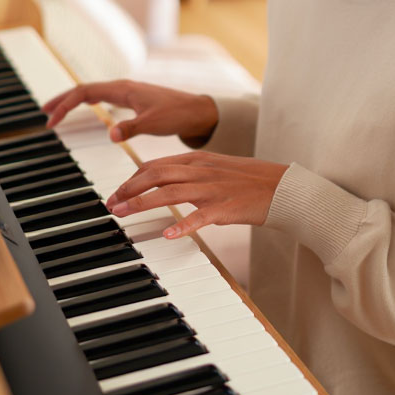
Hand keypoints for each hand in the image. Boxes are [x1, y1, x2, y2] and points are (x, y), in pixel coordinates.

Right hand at [43, 80, 218, 143]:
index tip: (52, 120)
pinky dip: (87, 104)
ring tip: (57, 111)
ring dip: (73, 101)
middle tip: (44, 112)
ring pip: (92, 93)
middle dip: (62, 100)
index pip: (85, 92)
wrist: (197, 111)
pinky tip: (84, 111)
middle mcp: (122, 88)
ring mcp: (126, 93)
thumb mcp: (154, 123)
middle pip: (84, 90)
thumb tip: (111, 135)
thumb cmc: (178, 113)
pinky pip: (102, 99)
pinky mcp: (132, 101)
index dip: (65, 104)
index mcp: (123, 90)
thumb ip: (131, 128)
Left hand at [105, 151, 288, 238]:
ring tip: (124, 213)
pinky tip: (168, 234)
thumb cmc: (249, 181)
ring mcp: (214, 189)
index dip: (131, 179)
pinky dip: (183, 225)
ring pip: (170, 192)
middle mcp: (202, 171)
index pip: (155, 165)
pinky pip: (201, 217)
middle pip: (156, 175)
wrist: (283, 187)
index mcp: (198, 159)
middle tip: (111, 204)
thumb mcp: (216, 169)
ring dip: (143, 203)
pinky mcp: (227, 208)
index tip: (116, 192)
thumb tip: (164, 182)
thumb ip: (190, 173)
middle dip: (129, 189)